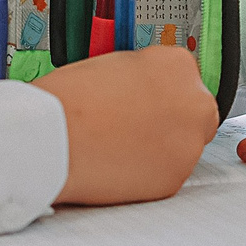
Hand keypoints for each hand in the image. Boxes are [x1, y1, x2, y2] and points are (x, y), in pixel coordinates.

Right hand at [34, 44, 219, 203]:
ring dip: (159, 146)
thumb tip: (147, 91)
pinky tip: (119, 162)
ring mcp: (188, 144)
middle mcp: (193, 103)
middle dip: (168, 119)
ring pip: (181, 145)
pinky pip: (167, 173)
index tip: (145, 99)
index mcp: (177, 65)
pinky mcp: (176, 179)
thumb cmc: (68, 102)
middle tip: (134, 125)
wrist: (51, 140)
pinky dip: (148, 171)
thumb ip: (141, 77)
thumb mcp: (112, 65)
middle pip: (193, 112)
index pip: (184, 77)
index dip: (159, 90)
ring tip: (119, 145)